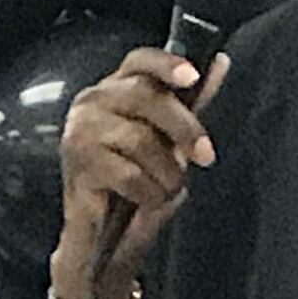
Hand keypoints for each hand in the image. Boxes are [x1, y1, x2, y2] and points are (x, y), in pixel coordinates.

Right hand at [49, 47, 228, 298]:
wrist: (100, 238)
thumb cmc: (134, 181)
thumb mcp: (168, 139)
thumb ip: (189, 102)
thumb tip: (219, 63)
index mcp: (113, 88)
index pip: (139, 61)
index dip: (167, 64)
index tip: (193, 76)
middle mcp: (91, 103)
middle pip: (146, 96)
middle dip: (184, 127)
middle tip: (206, 155)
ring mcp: (80, 132)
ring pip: (140, 138)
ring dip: (165, 171)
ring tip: (165, 187)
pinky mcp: (78, 166)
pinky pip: (128, 173)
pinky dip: (148, 192)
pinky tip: (146, 200)